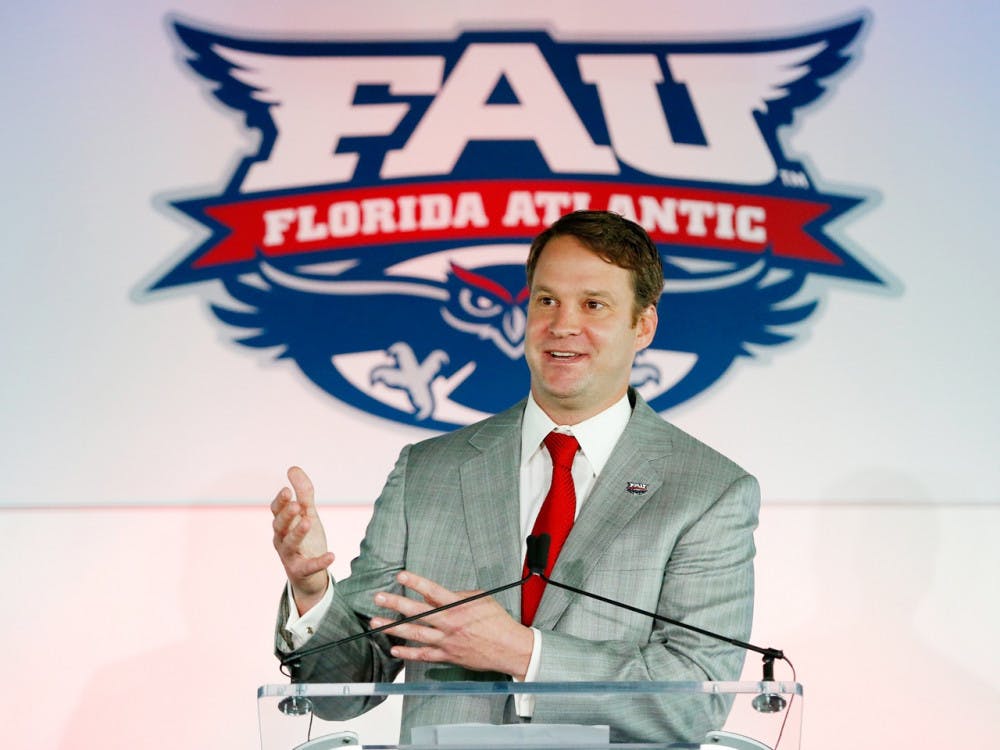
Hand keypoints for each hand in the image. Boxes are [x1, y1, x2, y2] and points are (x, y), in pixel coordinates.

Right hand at [271, 466, 334, 614]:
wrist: (309, 575)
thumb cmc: (305, 540)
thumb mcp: (307, 514)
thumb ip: (303, 493)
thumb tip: (292, 468)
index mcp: (283, 524)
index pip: (277, 511)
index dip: (281, 501)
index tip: (287, 490)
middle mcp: (282, 539)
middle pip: (279, 526)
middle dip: (286, 515)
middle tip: (296, 505)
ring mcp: (290, 556)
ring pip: (290, 544)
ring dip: (298, 533)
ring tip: (309, 522)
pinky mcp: (300, 571)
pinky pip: (309, 566)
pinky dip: (319, 562)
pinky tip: (332, 555)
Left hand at [370, 571, 533, 679]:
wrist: (509, 649)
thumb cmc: (497, 622)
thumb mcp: (480, 599)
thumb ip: (457, 595)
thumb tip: (436, 592)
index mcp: (459, 606)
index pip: (433, 591)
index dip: (416, 582)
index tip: (400, 576)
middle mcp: (450, 623)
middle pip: (418, 612)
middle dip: (396, 604)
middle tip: (378, 597)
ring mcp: (447, 641)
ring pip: (415, 634)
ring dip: (394, 628)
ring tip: (376, 622)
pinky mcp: (448, 656)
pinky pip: (424, 655)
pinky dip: (408, 653)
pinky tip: (394, 648)